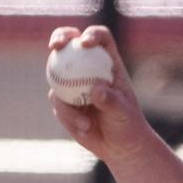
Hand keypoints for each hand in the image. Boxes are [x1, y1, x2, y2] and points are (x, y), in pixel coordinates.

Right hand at [47, 25, 153, 162]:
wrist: (119, 147)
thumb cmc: (128, 126)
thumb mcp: (123, 114)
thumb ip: (111, 101)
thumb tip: (96, 90)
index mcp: (109, 65)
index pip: (101, 39)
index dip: (92, 34)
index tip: (85, 42)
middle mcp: (89, 69)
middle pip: (71, 43)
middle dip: (60, 37)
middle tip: (54, 46)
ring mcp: (73, 83)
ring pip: (58, 77)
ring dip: (68, 103)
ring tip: (87, 125)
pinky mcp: (63, 100)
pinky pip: (57, 102)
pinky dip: (68, 116)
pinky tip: (85, 129)